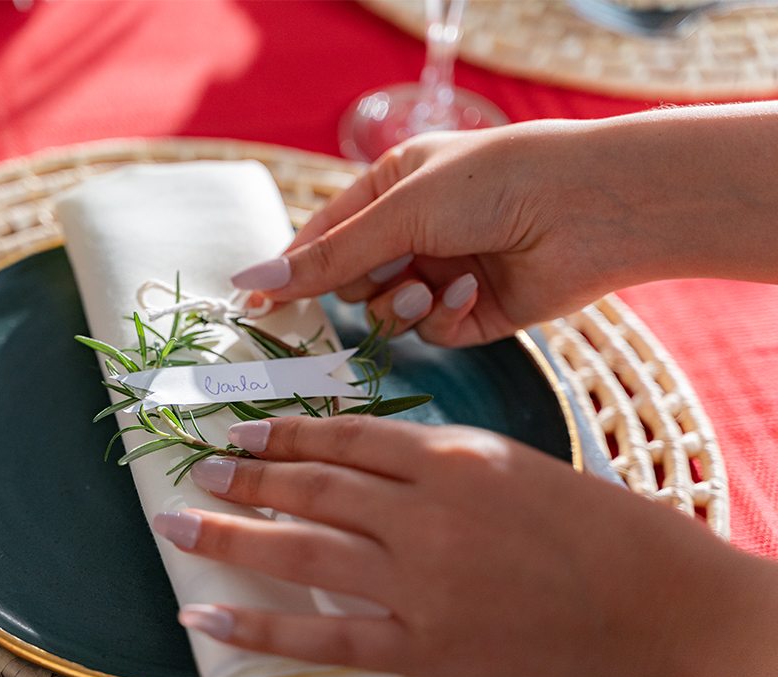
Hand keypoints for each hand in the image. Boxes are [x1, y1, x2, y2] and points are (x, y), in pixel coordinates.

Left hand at [153, 416, 777, 676]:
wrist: (656, 607)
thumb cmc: (590, 527)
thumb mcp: (508, 465)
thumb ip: (429, 461)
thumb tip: (351, 459)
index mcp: (451, 457)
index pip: (344, 436)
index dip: (284, 431)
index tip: (241, 428)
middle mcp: (426, 513)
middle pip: (312, 485)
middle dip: (246, 475)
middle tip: (197, 465)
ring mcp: (421, 583)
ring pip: (302, 550)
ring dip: (231, 535)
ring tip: (178, 522)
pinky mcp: (423, 648)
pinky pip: (325, 635)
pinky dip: (259, 623)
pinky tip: (206, 612)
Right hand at [231, 102, 777, 346]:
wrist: (589, 208)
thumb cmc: (492, 183)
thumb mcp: (399, 213)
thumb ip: (327, 257)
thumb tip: (251, 280)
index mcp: (391, 188)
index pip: (322, 237)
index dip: (290, 270)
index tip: (256, 304)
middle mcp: (415, 232)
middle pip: (350, 282)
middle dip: (361, 284)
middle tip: (383, 274)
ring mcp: (443, 272)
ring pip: (388, 312)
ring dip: (402, 302)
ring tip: (431, 284)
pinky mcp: (474, 312)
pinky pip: (432, 330)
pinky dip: (445, 315)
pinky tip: (471, 292)